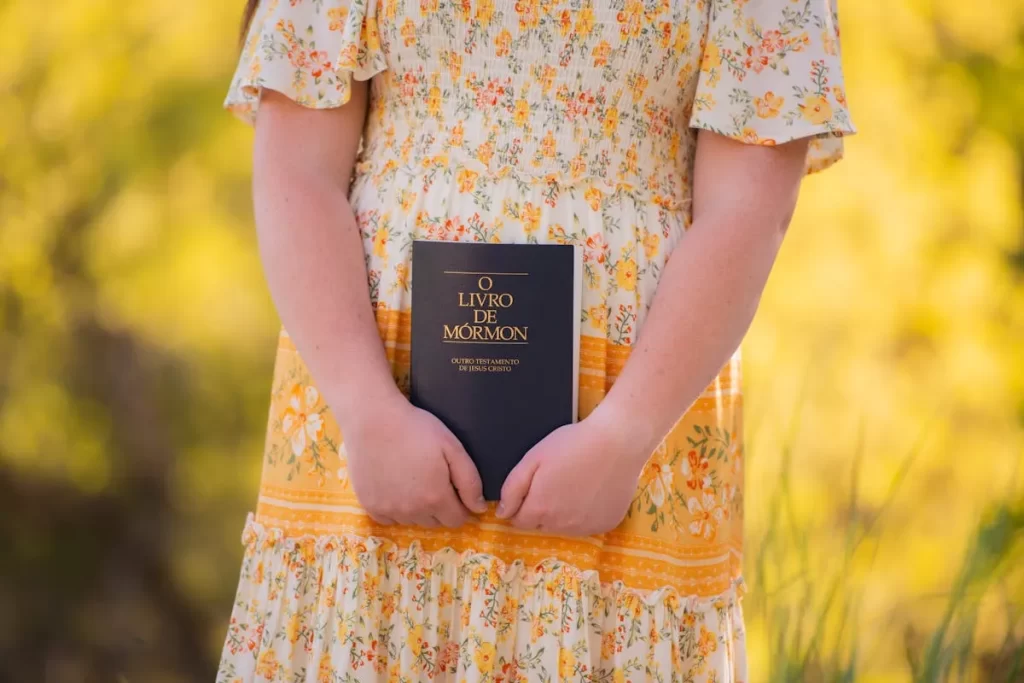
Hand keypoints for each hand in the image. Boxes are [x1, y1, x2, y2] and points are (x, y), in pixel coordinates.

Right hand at [342, 392, 486, 526]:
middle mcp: (413, 511)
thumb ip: (470, 481)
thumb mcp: (452, 447)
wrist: (373, 420)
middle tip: (433, 480)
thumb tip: (479, 508)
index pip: (457, 520)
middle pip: (435, 522)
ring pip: (413, 521)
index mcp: (436, 498)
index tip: (455, 490)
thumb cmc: (416, 429)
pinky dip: (395, 509)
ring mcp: (389, 510)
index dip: (461, 507)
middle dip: (440, 507)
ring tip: (413, 480)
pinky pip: (389, 519)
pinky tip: (394, 487)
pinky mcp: (370, 506)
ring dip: (417, 509)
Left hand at [495, 406, 651, 536]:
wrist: (617, 442)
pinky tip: (592, 491)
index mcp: (540, 509)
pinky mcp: (606, 524)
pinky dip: (585, 514)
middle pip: (540, 525)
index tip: (532, 488)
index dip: (520, 506)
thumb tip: (502, 514)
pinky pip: (587, 525)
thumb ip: (512, 489)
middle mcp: (561, 525)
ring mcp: (586, 528)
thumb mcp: (533, 458)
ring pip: (564, 527)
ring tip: (574, 484)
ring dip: (562, 514)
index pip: (518, 521)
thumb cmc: (572, 445)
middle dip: (540, 509)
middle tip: (554, 482)